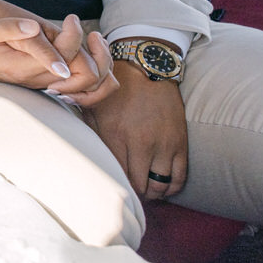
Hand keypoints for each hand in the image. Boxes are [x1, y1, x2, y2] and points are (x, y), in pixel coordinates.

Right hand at [0, 15, 117, 106]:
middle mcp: (38, 80)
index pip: (65, 58)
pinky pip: (81, 81)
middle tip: (88, 30)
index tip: (69, 18)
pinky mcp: (45, 79)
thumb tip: (33, 26)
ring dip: (99, 60)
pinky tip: (85, 46)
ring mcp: (43, 82)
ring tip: (91, 38)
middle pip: (86, 75)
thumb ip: (8, 29)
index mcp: (23, 68)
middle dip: (96, 52)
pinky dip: (93, 65)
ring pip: (89, 82)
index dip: (74, 36)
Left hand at [89, 63, 187, 198]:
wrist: (146, 68)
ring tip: (146, 191)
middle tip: (130, 194)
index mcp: (115, 136)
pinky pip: (179, 177)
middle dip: (134, 194)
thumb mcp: (93, 109)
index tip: (114, 190)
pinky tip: (163, 187)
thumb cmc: (115, 89)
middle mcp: (141, 144)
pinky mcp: (180, 143)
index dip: (116, 187)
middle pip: (139, 186)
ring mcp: (163, 144)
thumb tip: (82, 157)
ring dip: (153, 193)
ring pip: (160, 186)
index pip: (117, 176)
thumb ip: (89, 134)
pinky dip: (171, 188)